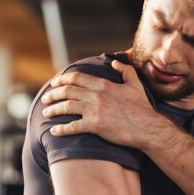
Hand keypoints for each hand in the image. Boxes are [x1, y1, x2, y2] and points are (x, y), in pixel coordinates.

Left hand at [41, 60, 168, 147]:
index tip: (54, 83)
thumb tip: (114, 62)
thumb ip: (125, 70)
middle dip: (53, 94)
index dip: (62, 79)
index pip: (76, 78)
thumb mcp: (135, 84)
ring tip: (46, 112)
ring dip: (53, 109)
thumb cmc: (142, 107)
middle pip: (67, 91)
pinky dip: (61, 130)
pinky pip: (73, 127)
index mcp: (103, 84)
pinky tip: (54, 131)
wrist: (147, 127)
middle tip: (46, 98)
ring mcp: (94, 111)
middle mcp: (96, 96)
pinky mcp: (95, 126)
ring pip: (66, 107)